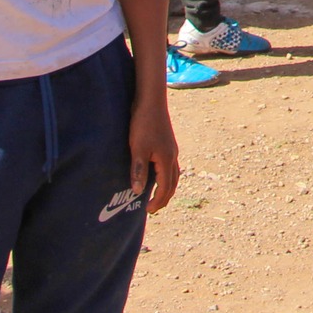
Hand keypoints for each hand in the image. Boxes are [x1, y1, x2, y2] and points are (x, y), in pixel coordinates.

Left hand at [127, 95, 179, 213]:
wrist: (151, 101)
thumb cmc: (144, 124)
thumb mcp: (138, 149)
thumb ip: (139, 171)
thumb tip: (138, 191)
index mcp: (167, 160)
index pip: (165, 188)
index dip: (158, 201)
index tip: (148, 210)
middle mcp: (173, 156)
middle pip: (173, 183)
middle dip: (165, 197)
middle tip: (153, 207)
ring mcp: (172, 149)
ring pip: (174, 174)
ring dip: (167, 187)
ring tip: (157, 194)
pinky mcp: (168, 143)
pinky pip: (171, 165)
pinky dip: (166, 175)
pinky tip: (157, 173)